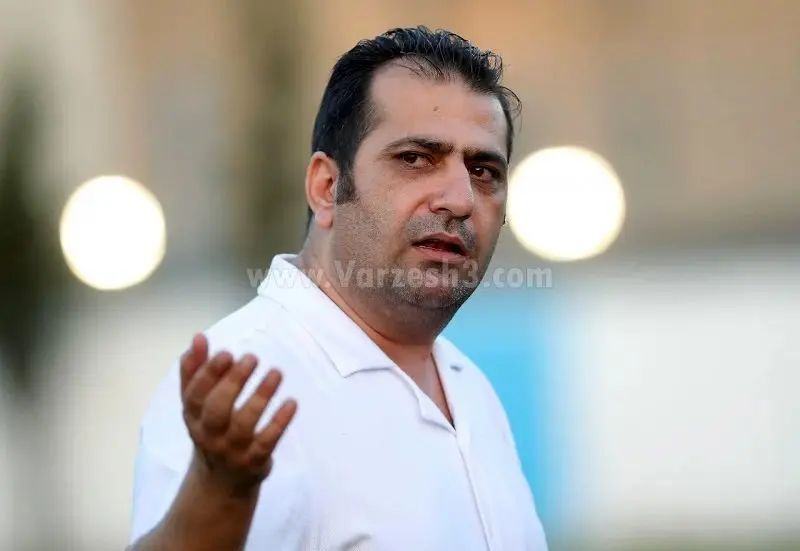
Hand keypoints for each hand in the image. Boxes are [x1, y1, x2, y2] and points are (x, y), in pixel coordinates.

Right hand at [179, 334, 297, 494]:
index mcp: (192, 416)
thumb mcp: (197, 404)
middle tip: (252, 358)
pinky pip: (267, 442)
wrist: (220, 483)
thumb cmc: (210, 429)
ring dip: (261, 396)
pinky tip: (291, 402)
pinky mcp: (253, 461)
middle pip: (217, 408)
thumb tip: (198, 337)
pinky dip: (279, 422)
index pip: (195, 393)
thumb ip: (195, 370)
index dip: (209, 373)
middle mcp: (208, 434)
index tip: (227, 353)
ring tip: (276, 372)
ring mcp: (231, 450)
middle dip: (233, 381)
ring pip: (244, 424)